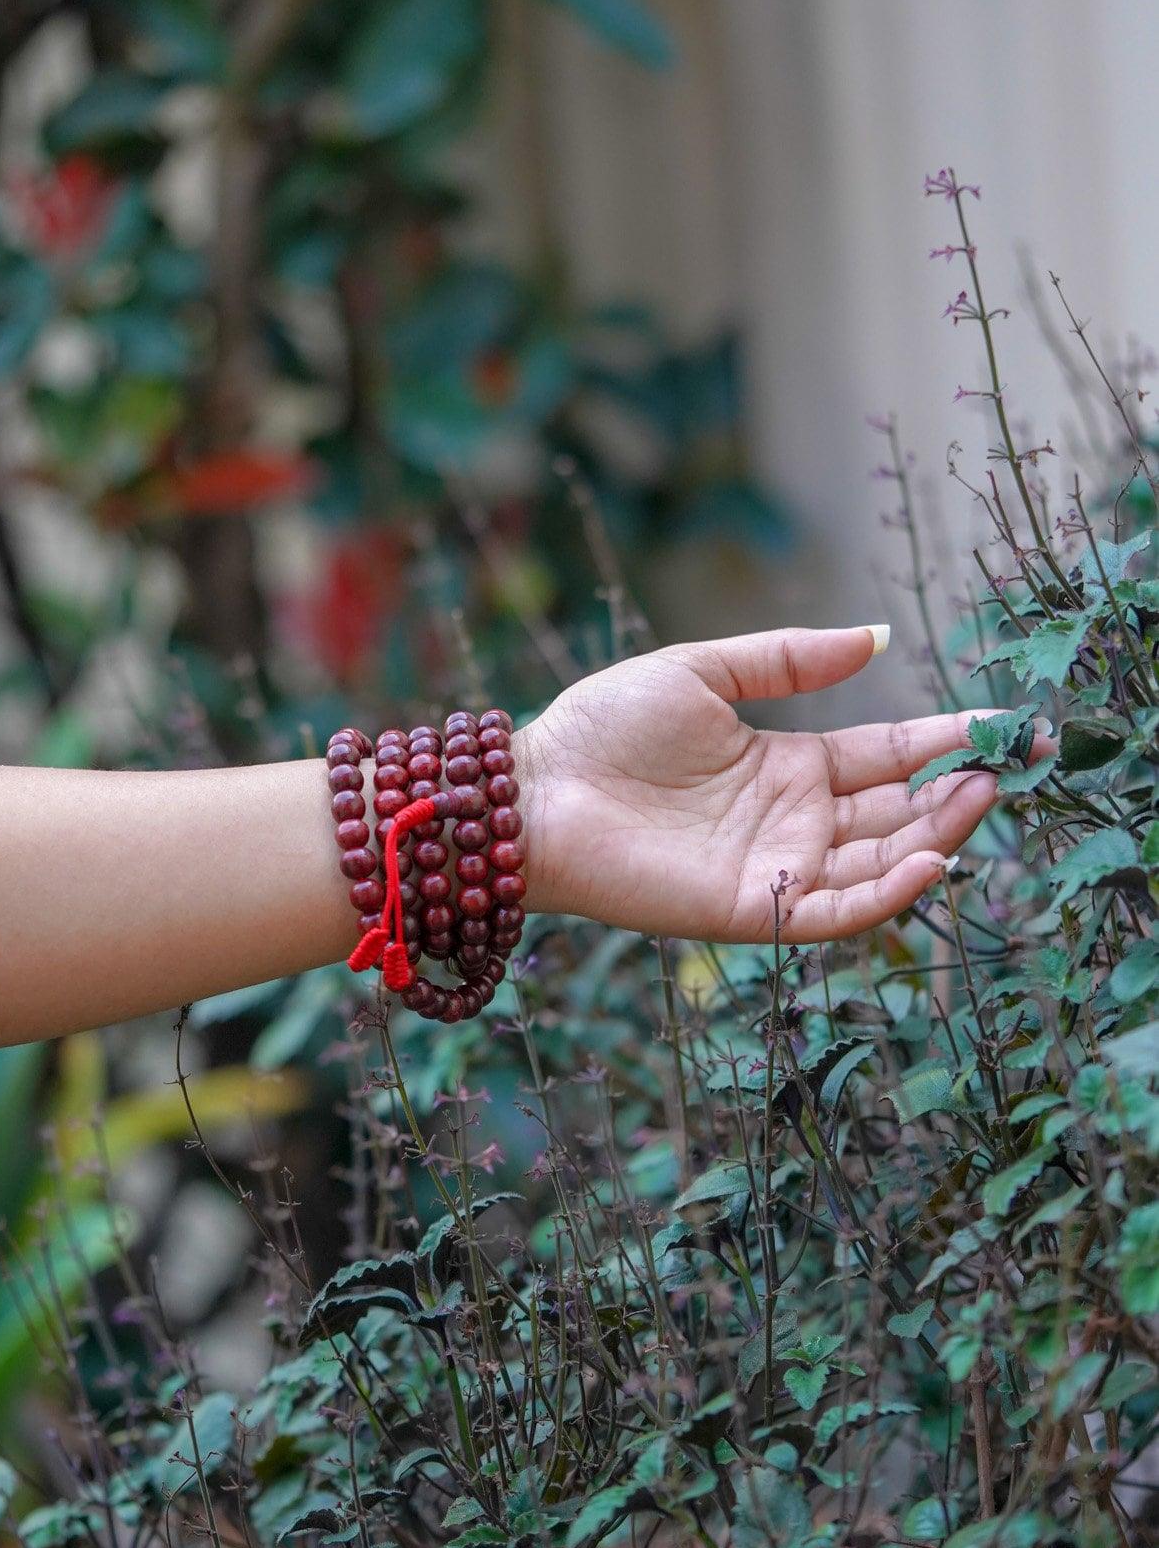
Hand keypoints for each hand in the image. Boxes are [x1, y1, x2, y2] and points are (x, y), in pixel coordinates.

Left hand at [515, 626, 1033, 943]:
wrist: (536, 793)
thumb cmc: (604, 729)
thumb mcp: (703, 671)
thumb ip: (788, 659)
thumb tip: (875, 637)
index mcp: (787, 766)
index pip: (887, 758)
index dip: (945, 743)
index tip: (1002, 725)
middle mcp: (793, 821)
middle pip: (898, 813)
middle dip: (959, 794)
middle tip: (1012, 765)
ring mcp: (778, 867)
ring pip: (881, 861)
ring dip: (938, 835)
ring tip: (984, 797)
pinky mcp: (754, 908)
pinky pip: (836, 910)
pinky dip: (887, 891)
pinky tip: (931, 858)